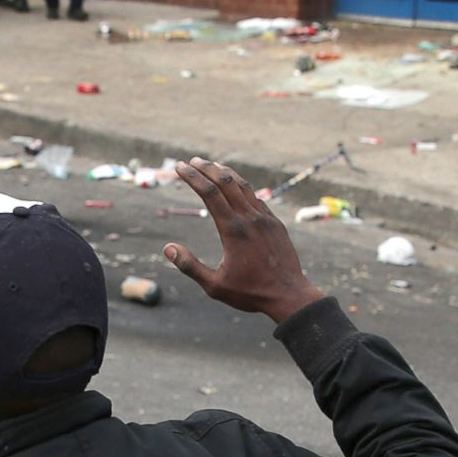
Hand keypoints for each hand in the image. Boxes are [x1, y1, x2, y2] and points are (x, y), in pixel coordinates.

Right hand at [161, 158, 324, 324]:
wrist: (289, 295)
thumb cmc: (251, 293)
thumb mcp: (215, 286)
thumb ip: (190, 266)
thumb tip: (168, 248)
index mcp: (233, 230)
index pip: (209, 194)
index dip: (193, 177)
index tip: (180, 167)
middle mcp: (249, 218)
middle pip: (225, 183)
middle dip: (206, 169)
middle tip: (191, 161)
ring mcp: (264, 218)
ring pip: (243, 186)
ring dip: (225, 173)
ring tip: (211, 165)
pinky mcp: (275, 223)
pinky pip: (256, 198)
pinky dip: (241, 187)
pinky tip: (235, 186)